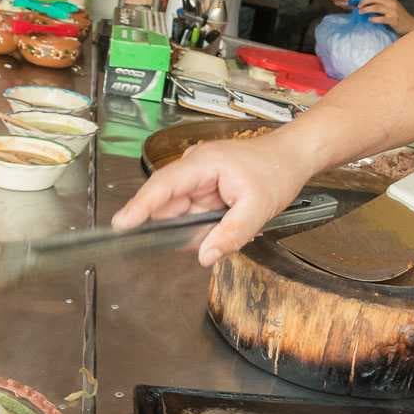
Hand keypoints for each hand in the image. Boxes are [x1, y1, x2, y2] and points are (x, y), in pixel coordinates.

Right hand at [111, 135, 313, 265]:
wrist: (292, 157)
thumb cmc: (276, 171)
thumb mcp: (259, 208)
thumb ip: (231, 234)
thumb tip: (204, 256)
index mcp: (203, 164)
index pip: (162, 185)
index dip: (140, 206)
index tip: (122, 224)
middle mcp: (194, 168)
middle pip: (167, 203)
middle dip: (180, 226)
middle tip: (210, 232)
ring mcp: (197, 179)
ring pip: (180, 213)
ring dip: (198, 227)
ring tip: (231, 219)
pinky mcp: (203, 189)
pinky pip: (193, 214)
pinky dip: (206, 224)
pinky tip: (228, 219)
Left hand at [358, 0, 413, 34]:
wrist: (410, 24)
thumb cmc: (397, 15)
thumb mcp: (390, 5)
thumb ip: (380, 2)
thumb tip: (364, 0)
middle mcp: (391, 2)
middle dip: (363, 1)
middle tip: (358, 6)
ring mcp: (393, 11)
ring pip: (376, 7)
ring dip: (366, 9)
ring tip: (360, 12)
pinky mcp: (394, 20)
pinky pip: (382, 18)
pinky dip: (374, 19)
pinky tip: (369, 20)